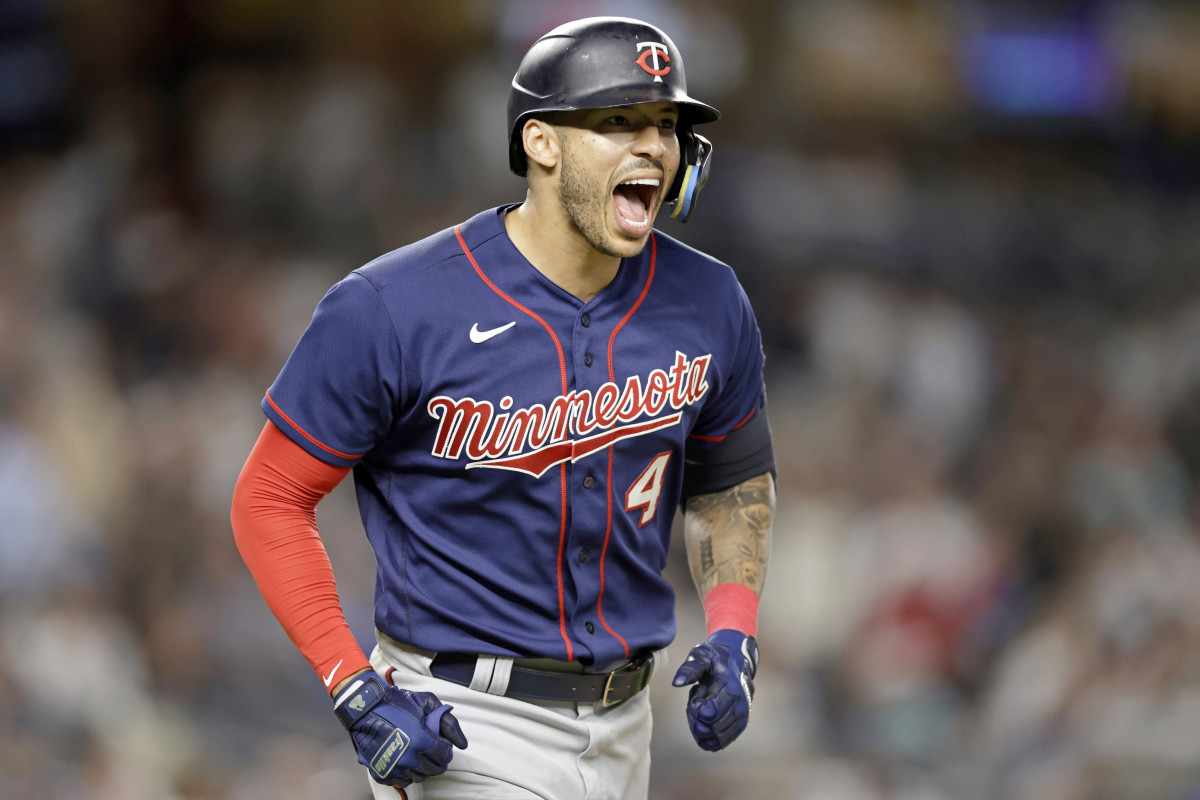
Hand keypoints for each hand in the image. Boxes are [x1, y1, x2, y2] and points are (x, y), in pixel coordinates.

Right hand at [333, 671, 467, 786]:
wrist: (364, 708)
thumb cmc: (395, 702)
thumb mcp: (426, 702)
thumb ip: (448, 723)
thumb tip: (462, 743)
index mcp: (421, 741)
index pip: (444, 756)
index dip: (446, 749)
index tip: (442, 743)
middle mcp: (408, 759)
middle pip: (433, 769)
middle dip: (437, 759)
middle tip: (433, 749)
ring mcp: (394, 768)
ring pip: (418, 777)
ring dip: (423, 767)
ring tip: (419, 754)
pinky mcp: (381, 773)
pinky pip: (401, 781)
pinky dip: (406, 774)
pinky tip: (406, 761)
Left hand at [671, 629, 757, 750]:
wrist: (737, 661)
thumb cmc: (717, 658)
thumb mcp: (702, 655)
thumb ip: (689, 668)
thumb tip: (676, 683)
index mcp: (731, 690)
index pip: (708, 714)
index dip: (696, 707)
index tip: (698, 692)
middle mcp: (739, 708)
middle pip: (708, 729)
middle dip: (696, 718)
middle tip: (698, 700)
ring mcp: (740, 719)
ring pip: (712, 739)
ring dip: (701, 727)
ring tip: (702, 708)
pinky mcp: (738, 728)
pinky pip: (717, 743)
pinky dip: (706, 736)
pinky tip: (703, 719)